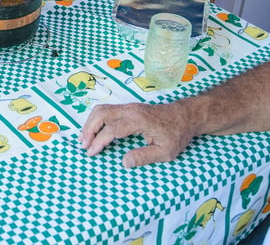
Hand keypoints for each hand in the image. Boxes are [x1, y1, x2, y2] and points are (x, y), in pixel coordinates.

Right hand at [79, 102, 194, 167]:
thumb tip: (124, 162)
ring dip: (90, 123)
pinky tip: (94, 130)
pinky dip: (96, 119)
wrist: (185, 116)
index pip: (111, 129)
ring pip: (102, 109)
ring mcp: (128, 107)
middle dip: (88, 129)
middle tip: (83, 146)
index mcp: (138, 120)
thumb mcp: (165, 151)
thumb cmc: (176, 134)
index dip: (99, 142)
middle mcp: (130, 110)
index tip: (92, 153)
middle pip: (101, 114)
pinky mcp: (128, 108)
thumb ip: (144, 156)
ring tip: (84, 139)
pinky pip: (107, 110)